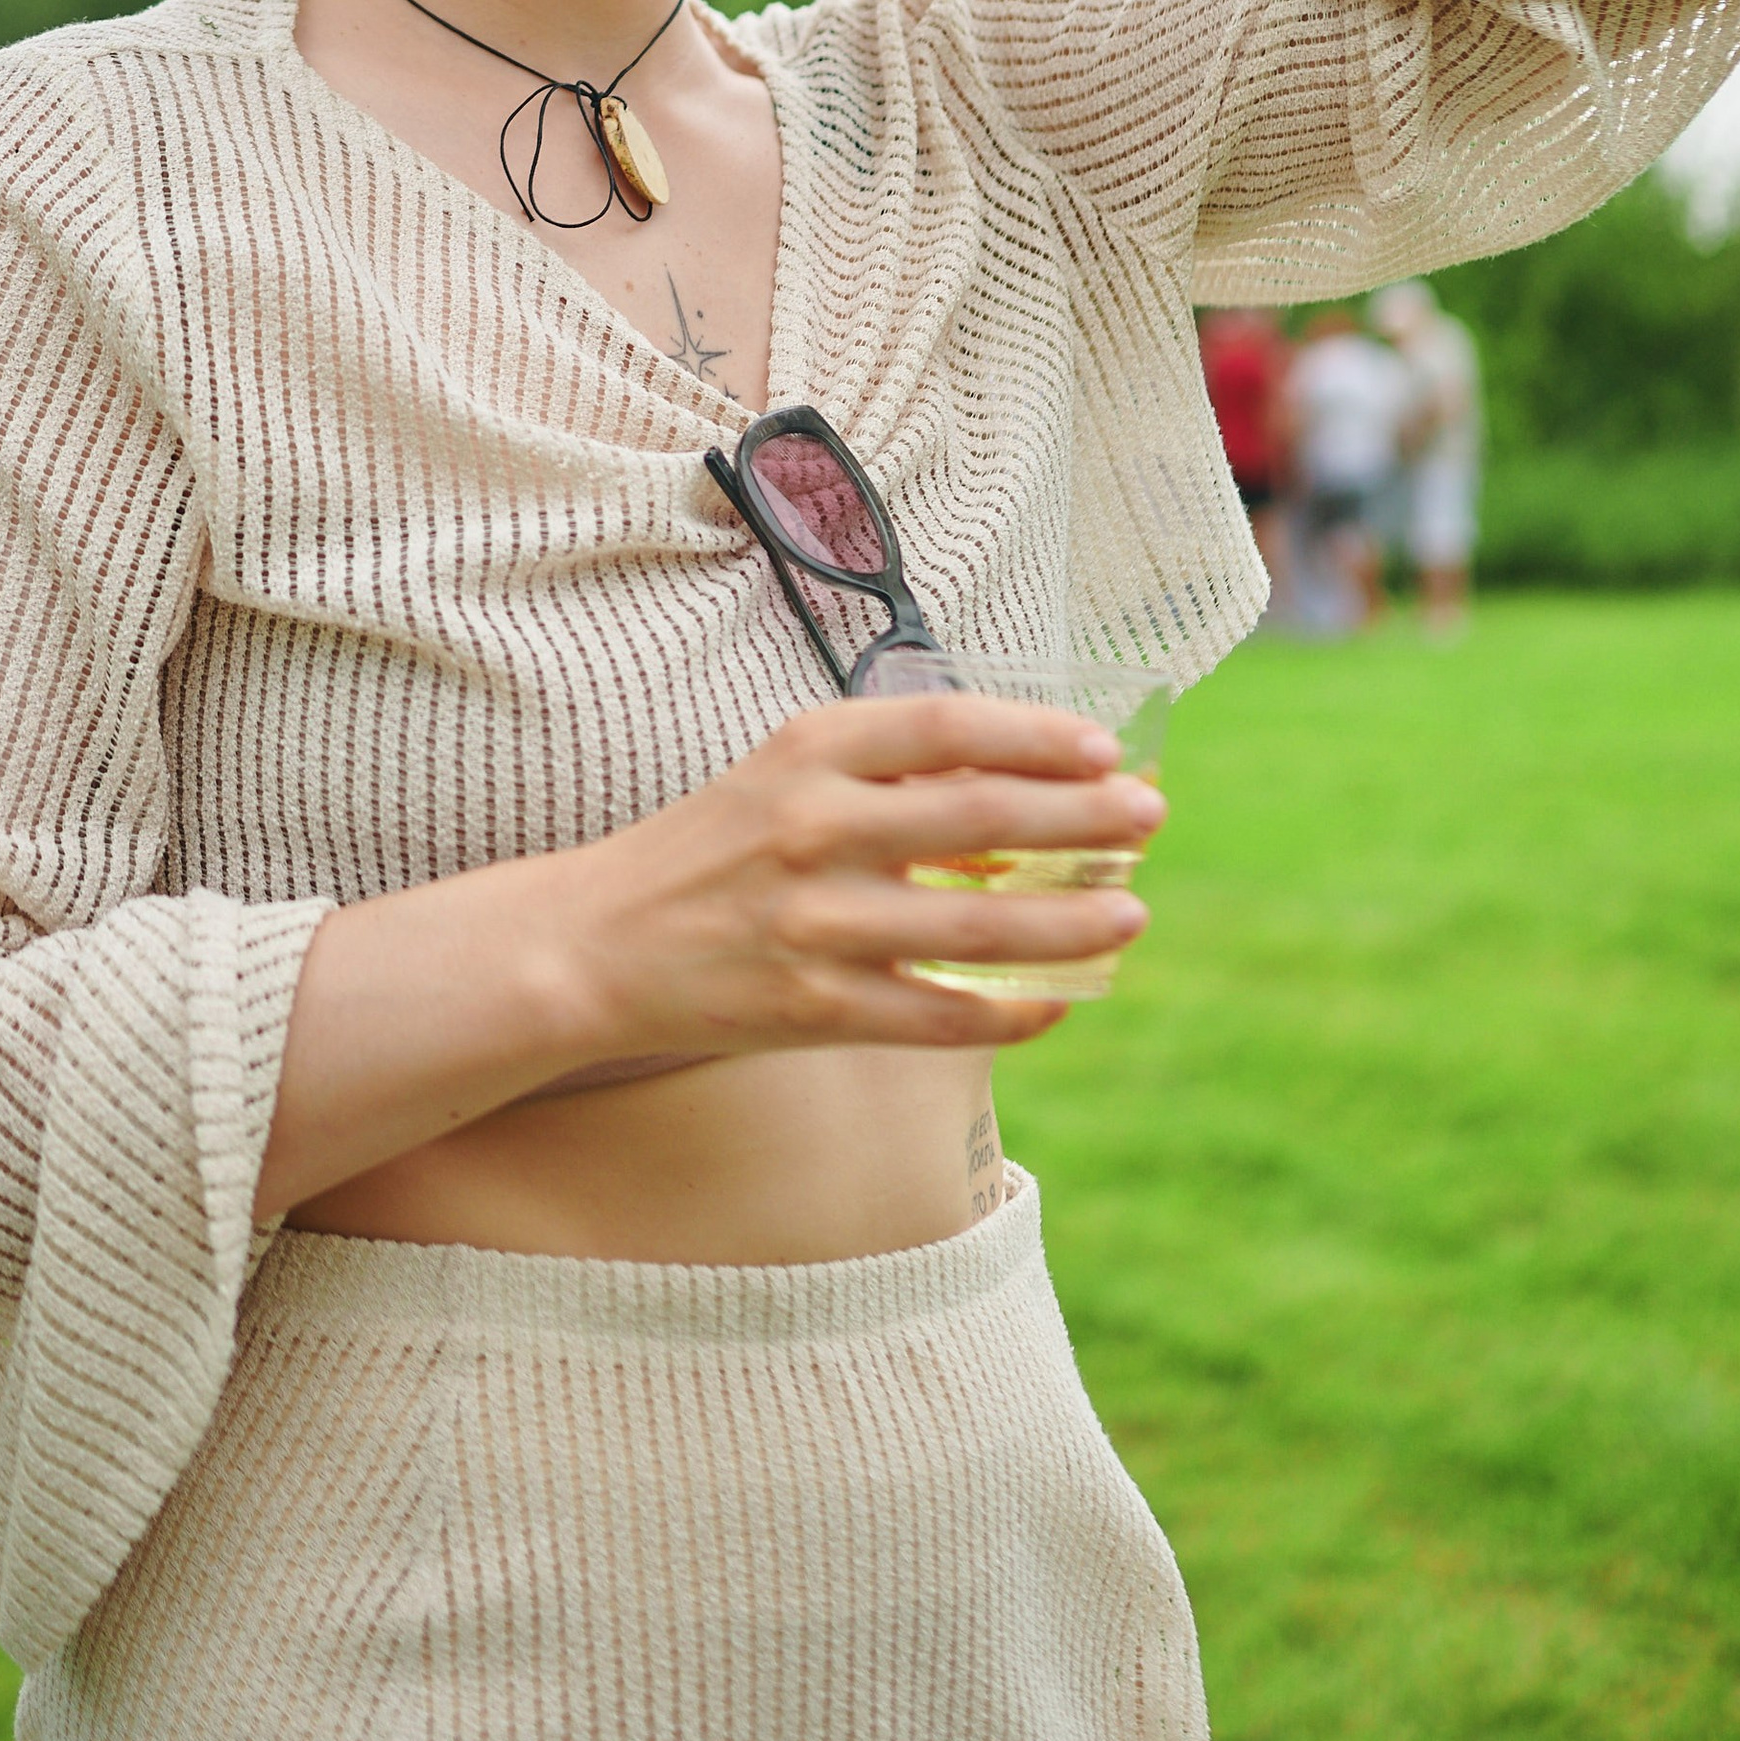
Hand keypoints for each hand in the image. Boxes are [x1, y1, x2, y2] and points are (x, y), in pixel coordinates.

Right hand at [254, 701, 1166, 1219]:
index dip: (1037, 733)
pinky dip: (1006, 1011)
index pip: (946, 726)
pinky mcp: (809, 1007)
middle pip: (978, 814)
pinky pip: (935, 1014)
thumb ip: (884, 778)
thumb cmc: (705, 851)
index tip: (1104, 746)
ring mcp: (812, 921)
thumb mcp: (782, 777)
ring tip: (1132, 912)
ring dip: (1068, 920)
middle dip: (1081, 815)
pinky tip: (1058, 1003)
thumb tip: (1017, 799)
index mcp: (805, 749)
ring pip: (974, 923)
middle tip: (1149, 816)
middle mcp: (811, 825)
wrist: (590, 947)